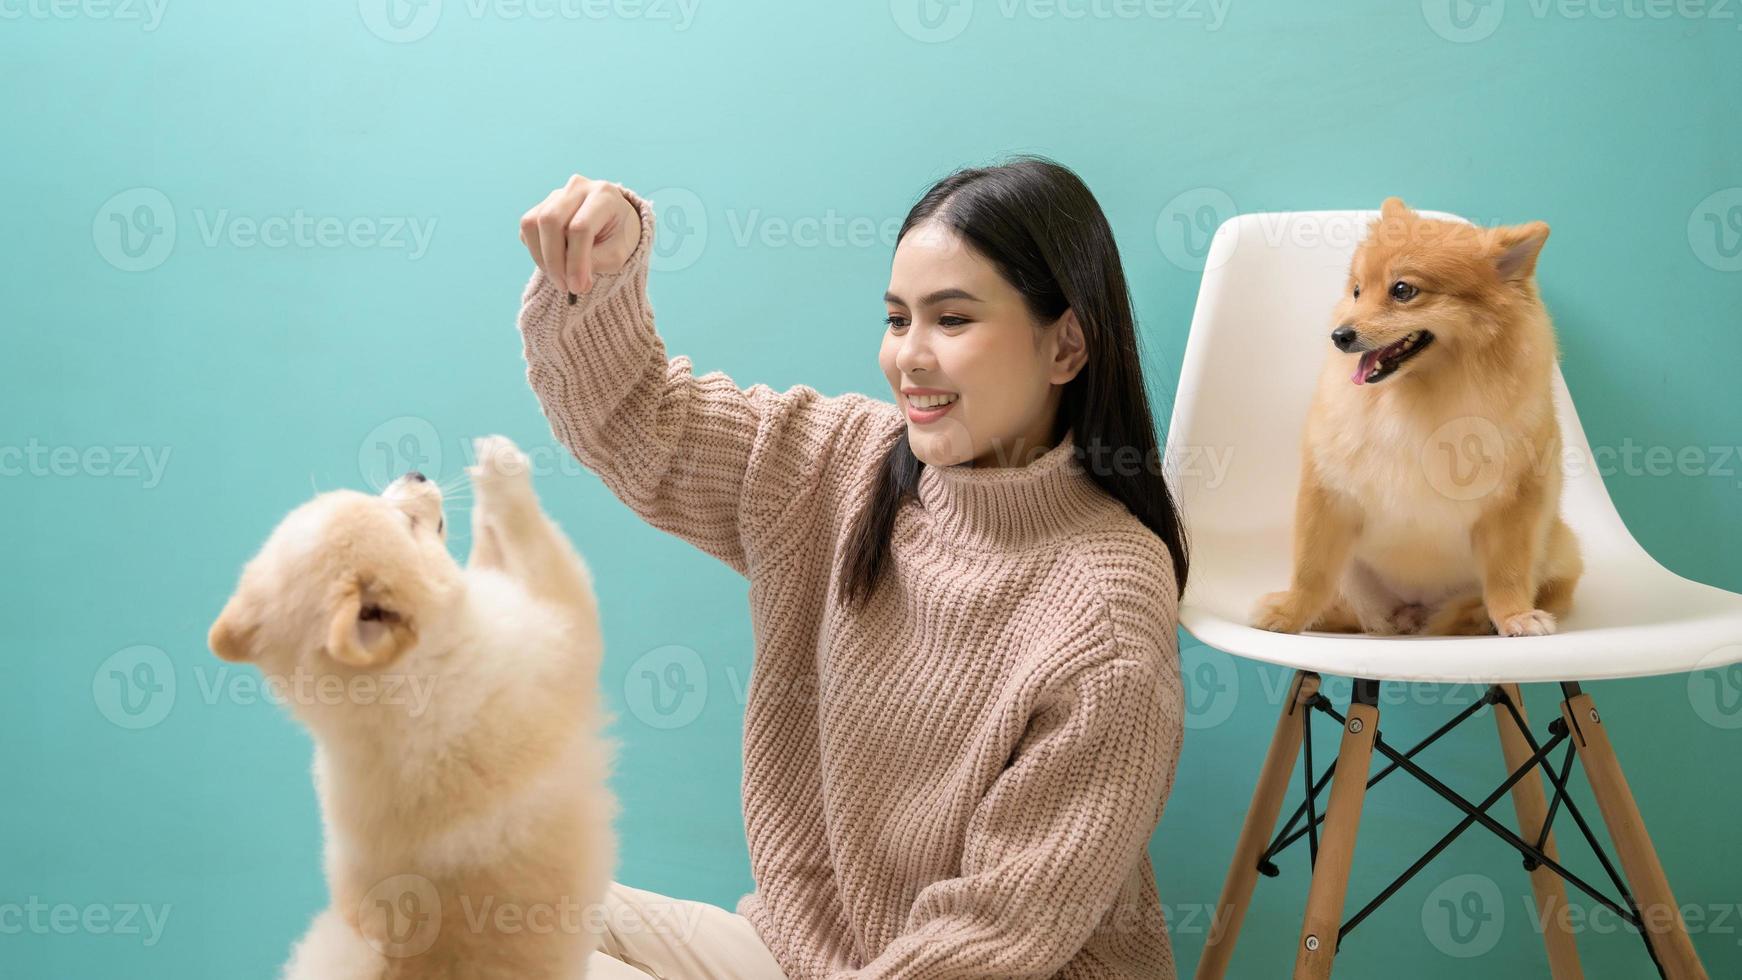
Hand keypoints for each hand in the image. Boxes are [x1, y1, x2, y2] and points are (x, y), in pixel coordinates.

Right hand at [519, 174, 641, 296]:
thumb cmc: (619, 237)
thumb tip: (571, 278)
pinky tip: (555, 262)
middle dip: (554, 260)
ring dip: (542, 257)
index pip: (581, 227)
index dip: (576, 262)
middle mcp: (577, 187)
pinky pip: (528, 228)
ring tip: (560, 278)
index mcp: (604, 195)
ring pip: (532, 223)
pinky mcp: (542, 205)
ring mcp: (556, 194)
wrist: (615, 222)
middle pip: (550, 220)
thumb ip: (596, 263)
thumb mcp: (618, 254)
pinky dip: (536, 251)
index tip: (578, 288)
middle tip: (565, 286)